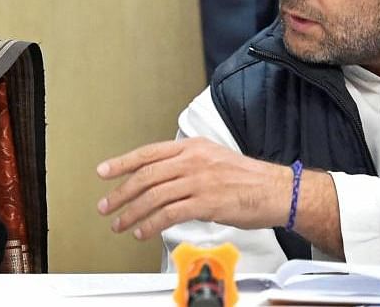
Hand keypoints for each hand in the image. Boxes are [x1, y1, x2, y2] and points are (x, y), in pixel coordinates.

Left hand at [96, 138, 291, 239]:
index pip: (148, 153)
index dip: (122, 163)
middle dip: (121, 193)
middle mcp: (192, 160)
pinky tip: (143, 231)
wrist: (275, 190)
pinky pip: (169, 214)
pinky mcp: (206, 203)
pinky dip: (151, 224)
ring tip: (120, 224)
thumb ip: (186, 162)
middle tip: (106, 206)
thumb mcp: (213, 157)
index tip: (104, 172)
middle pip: (145, 176)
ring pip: (153, 196)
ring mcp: (198, 181)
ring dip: (132, 213)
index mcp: (192, 147)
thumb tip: (160, 175)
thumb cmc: (246, 178)